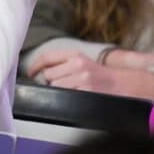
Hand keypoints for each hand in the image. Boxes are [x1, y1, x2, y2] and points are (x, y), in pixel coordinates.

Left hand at [27, 48, 153, 98]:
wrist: (123, 86)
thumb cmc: (100, 77)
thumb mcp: (83, 63)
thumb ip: (64, 64)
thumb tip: (40, 72)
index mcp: (76, 55)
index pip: (48, 57)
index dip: (36, 65)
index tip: (30, 72)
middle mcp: (78, 64)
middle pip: (48, 75)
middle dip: (51, 82)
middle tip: (63, 85)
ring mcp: (83, 78)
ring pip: (55, 86)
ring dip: (58, 91)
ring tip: (72, 91)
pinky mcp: (87, 91)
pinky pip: (65, 97)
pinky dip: (67, 99)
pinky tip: (77, 97)